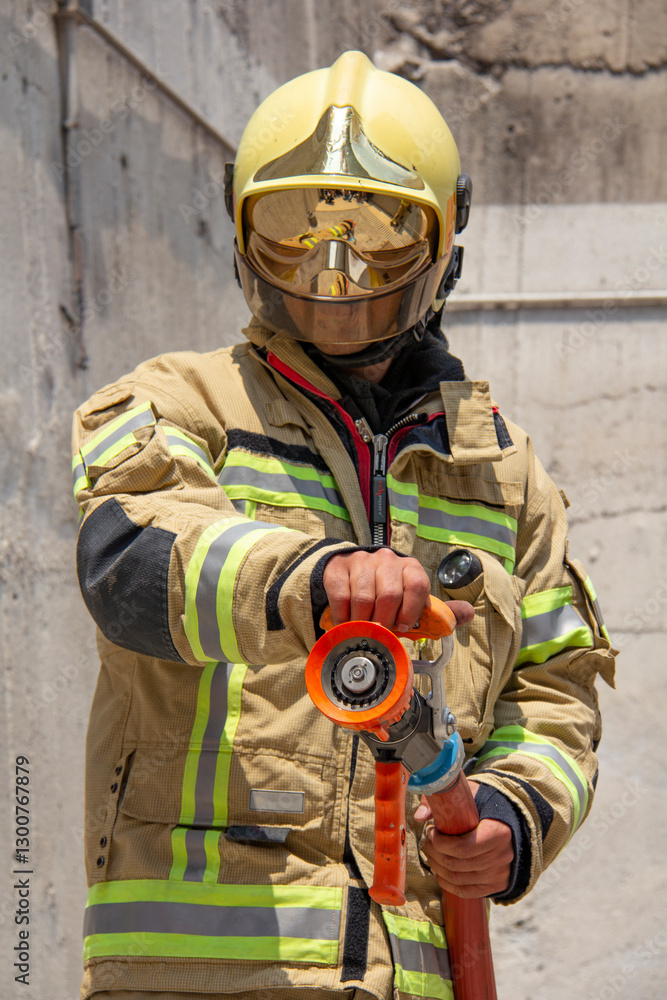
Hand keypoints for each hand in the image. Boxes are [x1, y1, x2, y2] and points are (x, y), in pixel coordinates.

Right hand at [323, 549, 474, 631]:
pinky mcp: (339, 568)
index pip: (418, 586)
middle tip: (379, 632)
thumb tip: (470, 613)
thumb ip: (441, 612)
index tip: (401, 627)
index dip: (411, 611)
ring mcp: (362, 562)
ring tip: (362, 629)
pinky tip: (346, 621)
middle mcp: (388, 560)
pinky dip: (344, 616)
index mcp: (411, 568)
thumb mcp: (414, 601)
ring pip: (364, 598)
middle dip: (385, 621)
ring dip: (363, 622)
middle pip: (390, 595)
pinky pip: (342, 597)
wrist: (353, 573)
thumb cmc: (388, 593)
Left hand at [414, 782, 513, 897]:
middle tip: (427, 840)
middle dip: (434, 853)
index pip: (462, 848)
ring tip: (431, 852)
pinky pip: (467, 891)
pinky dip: (447, 883)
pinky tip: (438, 871)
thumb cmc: (487, 805)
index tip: (430, 830)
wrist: (512, 821)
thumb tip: (420, 816)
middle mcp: (502, 857)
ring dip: (437, 867)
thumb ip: (444, 801)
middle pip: (457, 864)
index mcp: (498, 833)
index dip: (439, 843)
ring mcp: (500, 874)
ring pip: (458, 879)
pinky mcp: (497, 885)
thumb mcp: (470, 795)